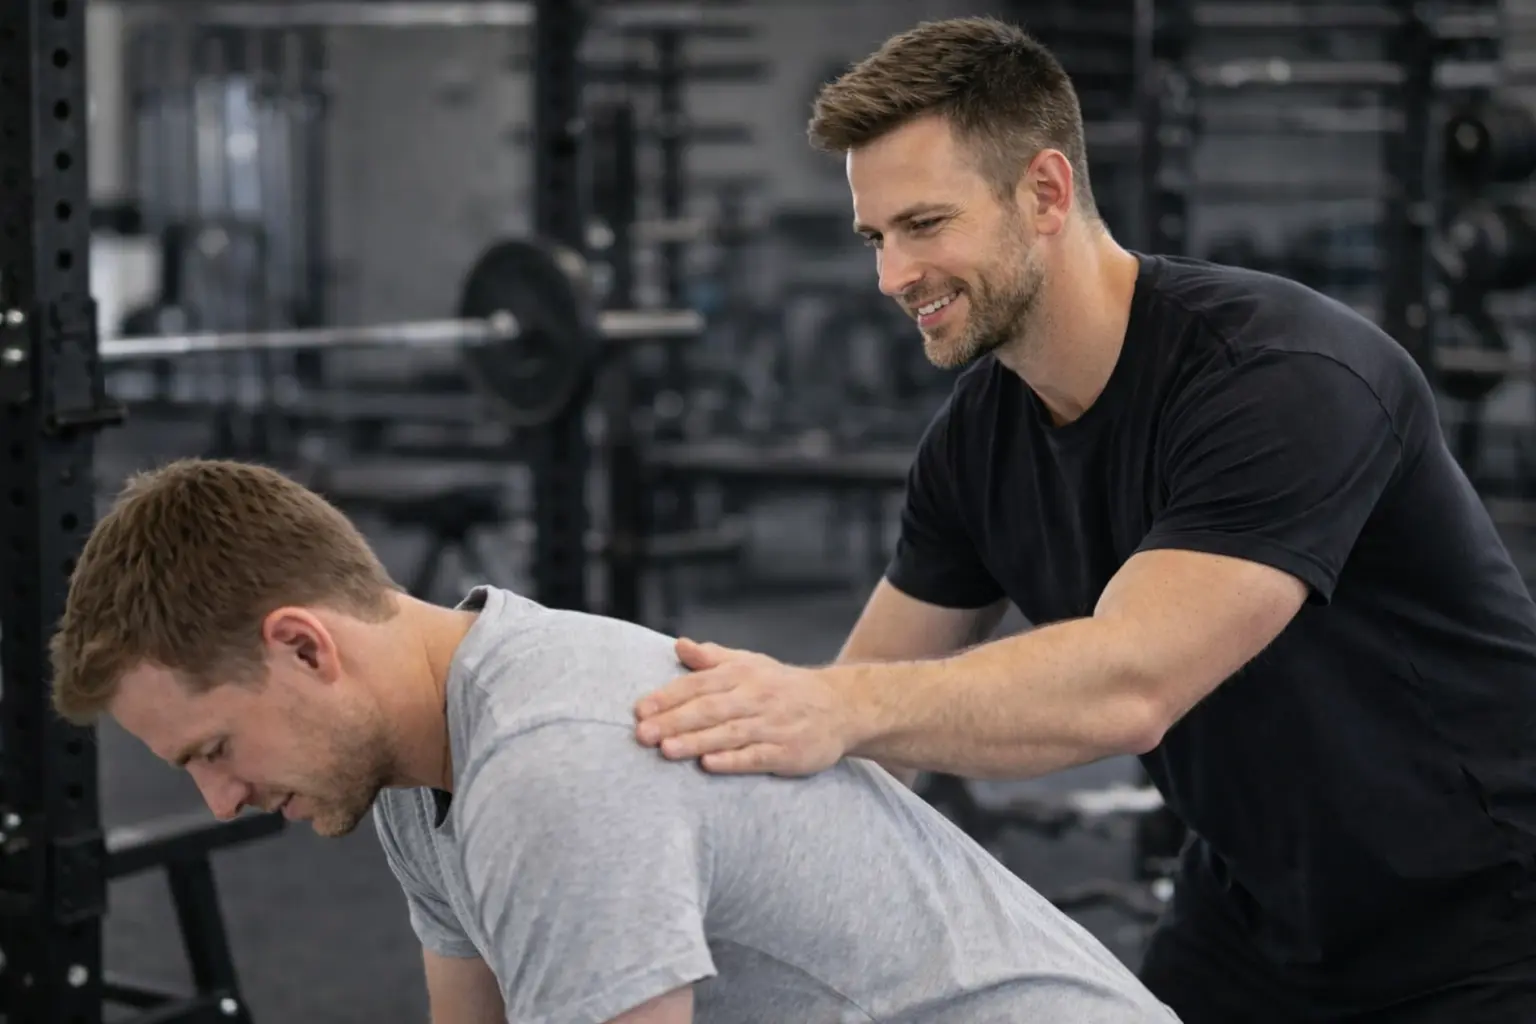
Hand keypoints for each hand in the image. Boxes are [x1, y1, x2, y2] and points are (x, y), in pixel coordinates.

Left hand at [633, 638, 854, 775]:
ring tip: (666, 750)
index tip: (640, 710)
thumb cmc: (783, 686)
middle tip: (642, 734)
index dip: (668, 697)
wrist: (840, 706)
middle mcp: (756, 697)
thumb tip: (680, 645)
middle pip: (709, 709)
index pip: (699, 684)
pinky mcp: (787, 752)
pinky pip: (756, 757)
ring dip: (696, 742)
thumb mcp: (751, 664)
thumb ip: (713, 658)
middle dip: (674, 721)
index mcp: (743, 674)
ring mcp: (772, 725)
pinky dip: (732, 760)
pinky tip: (709, 765)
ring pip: (728, 734)